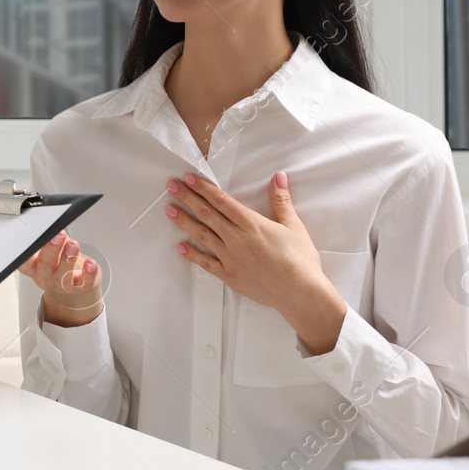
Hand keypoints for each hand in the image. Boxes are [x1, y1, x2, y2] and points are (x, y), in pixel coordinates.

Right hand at [16, 229, 102, 327]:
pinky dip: (88, 274)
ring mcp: (61, 285)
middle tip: (59, 236)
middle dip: (52, 249)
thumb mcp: (49, 249)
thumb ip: (50, 238)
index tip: (36, 238)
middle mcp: (45, 277)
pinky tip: (91, 264)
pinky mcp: (79, 288)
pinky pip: (84, 283)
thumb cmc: (58, 263)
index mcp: (33, 267)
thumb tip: (53, 224)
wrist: (73, 287)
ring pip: (62, 277)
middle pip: (45, 266)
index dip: (28, 252)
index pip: (24, 262)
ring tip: (73, 245)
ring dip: (68, 260)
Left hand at [164, 172, 346, 353]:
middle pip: (207, 214)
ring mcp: (230, 257)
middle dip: (188, 198)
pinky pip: (206, 263)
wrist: (299, 292)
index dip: (203, 188)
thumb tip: (278, 177)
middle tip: (171, 186)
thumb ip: (281, 201)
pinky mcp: (229, 275)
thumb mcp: (294, 226)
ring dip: (184, 222)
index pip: (222, 201)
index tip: (188, 178)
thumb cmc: (300, 259)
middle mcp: (236, 238)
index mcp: (251, 223)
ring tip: (168, 210)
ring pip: (202, 235)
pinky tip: (179, 247)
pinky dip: (192, 254)